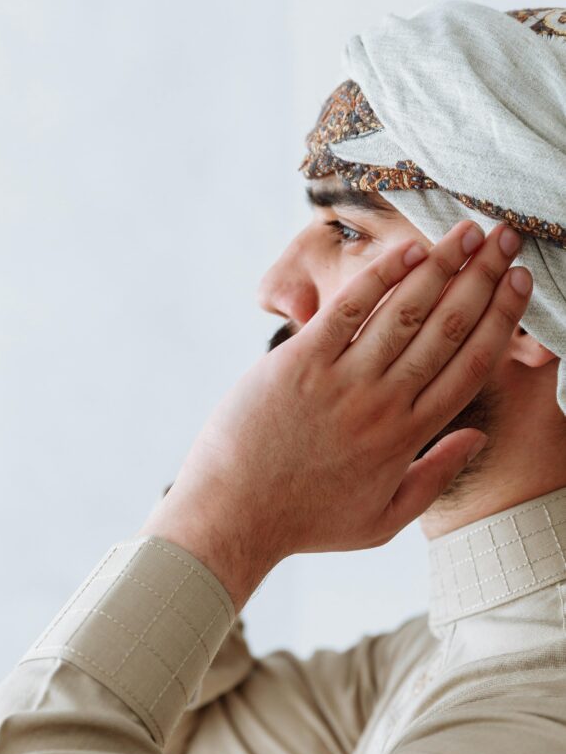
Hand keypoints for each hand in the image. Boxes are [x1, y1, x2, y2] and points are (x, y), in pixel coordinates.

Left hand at [139, 221, 530, 608]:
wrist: (234, 515)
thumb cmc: (306, 521)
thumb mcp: (382, 521)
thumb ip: (434, 477)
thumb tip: (477, 437)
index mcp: (408, 438)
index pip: (470, 366)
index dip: (501, 319)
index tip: (520, 283)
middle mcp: (383, 403)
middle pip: (447, 329)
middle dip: (483, 277)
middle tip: (506, 238)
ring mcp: (341, 380)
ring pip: (406, 312)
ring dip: (442, 266)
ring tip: (470, 232)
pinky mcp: (299, 362)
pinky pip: (349, 310)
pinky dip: (381, 277)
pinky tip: (408, 250)